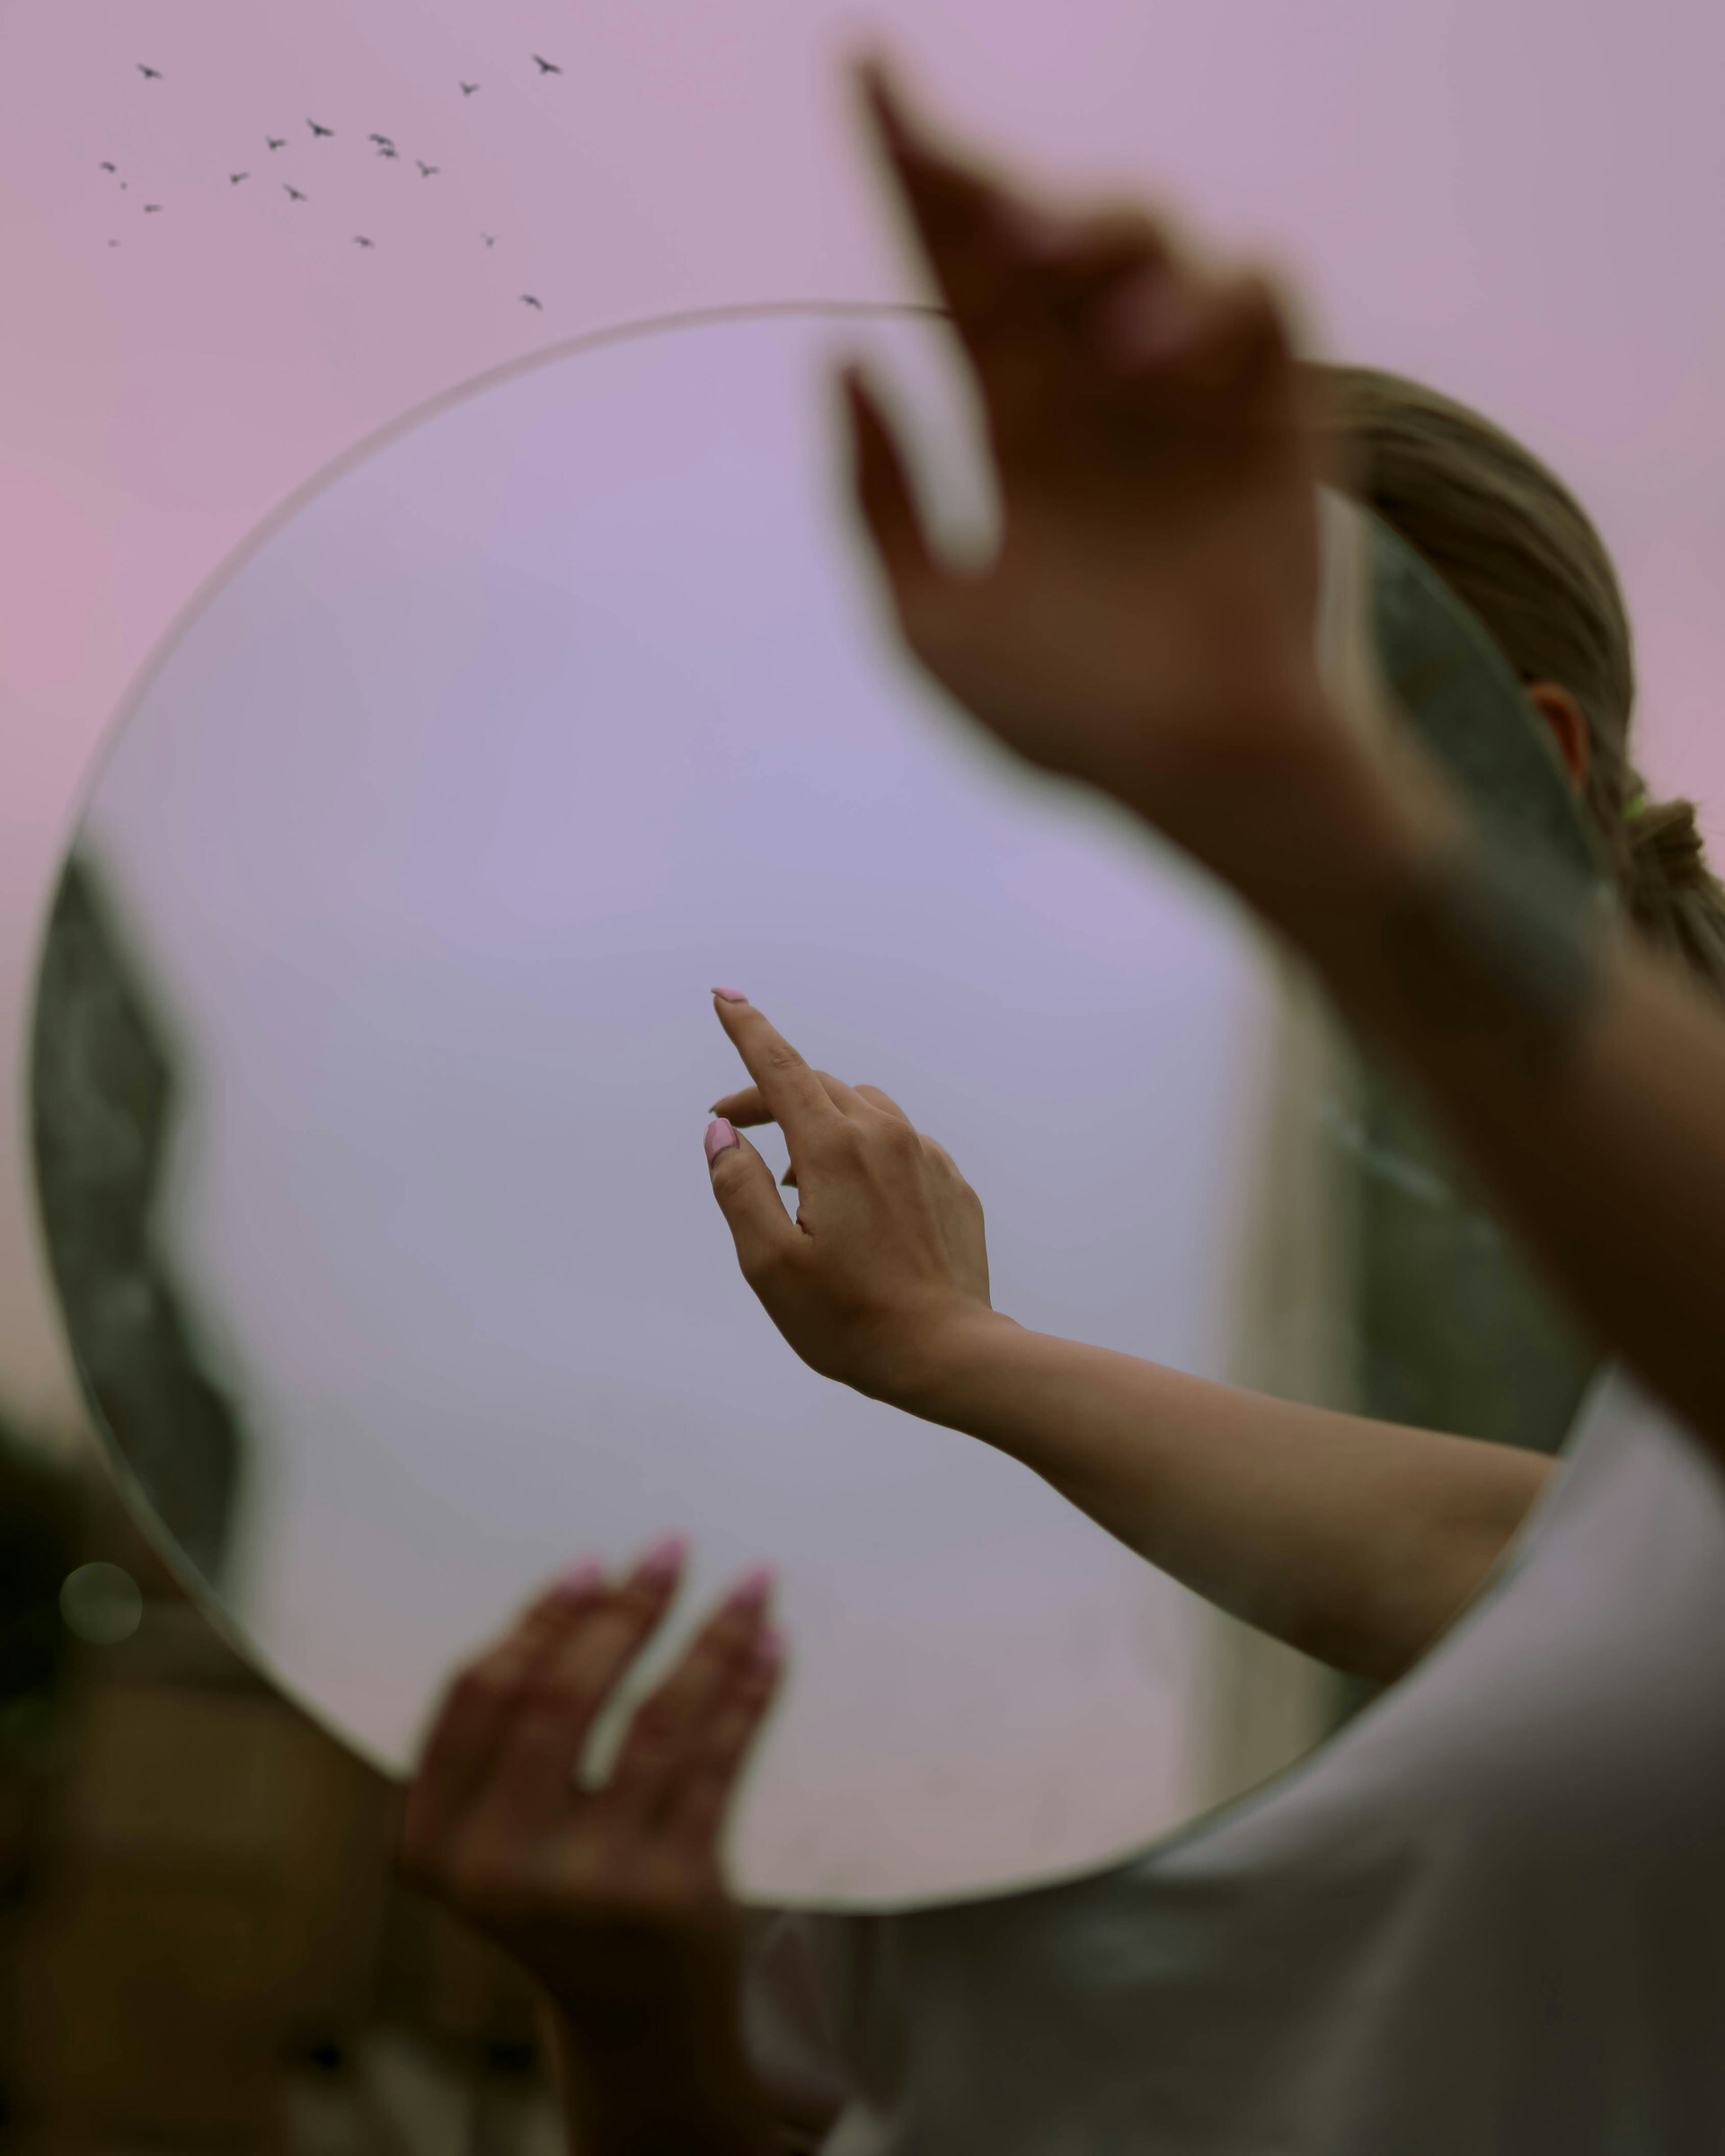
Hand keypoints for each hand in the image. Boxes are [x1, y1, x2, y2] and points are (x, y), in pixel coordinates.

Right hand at [400, 1540, 781, 2033]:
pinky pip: (717, 1765)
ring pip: (657, 1722)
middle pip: (564, 1699)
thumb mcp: (499, 1831)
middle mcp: (501, 1868)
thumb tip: (590, 1584)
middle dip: (625, 1612)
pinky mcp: (675, 1895)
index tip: (591, 1565)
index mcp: (435, 1842)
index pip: (478, 1697)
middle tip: (670, 1549)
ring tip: (751, 1584)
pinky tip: (771, 1647)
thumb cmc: (561, 1887)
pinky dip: (749, 1695)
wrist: (634, 2023)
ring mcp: (591, 1885)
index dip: (537, 1622)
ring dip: (711, 1639)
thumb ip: (512, 1735)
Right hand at [704, 990, 1000, 1403]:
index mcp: (835, 1149)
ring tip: (794, 1182)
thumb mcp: (769, 1263)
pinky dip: (864, 1152)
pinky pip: (898, 1144)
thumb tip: (722, 1133)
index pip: (781, 1068)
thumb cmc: (850, 1320)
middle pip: (816, 1085)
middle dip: (769, 1094)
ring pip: (862, 1109)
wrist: (949, 1354)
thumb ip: (738, 1187)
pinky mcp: (951, 1185)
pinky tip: (855, 1204)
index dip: (748, 1029)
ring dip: (818, 1123)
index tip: (724, 997)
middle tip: (732, 1126)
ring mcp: (926, 1158)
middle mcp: (885, 1137)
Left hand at [841, 53, 1356, 868]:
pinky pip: (1257, 284)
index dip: (911, 174)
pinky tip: (1141, 360)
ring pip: (1148, 233)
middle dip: (993, 184)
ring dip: (1091, 231)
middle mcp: (1097, 393)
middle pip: (1037, 235)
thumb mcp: (926, 622)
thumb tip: (839, 359)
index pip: (952, 277)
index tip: (864, 75)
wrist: (1196, 769)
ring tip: (1042, 285)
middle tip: (967, 207)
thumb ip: (879, 496)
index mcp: (1017, 434)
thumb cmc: (1065, 718)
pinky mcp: (1277, 401)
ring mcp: (1189, 392)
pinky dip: (1201, 292)